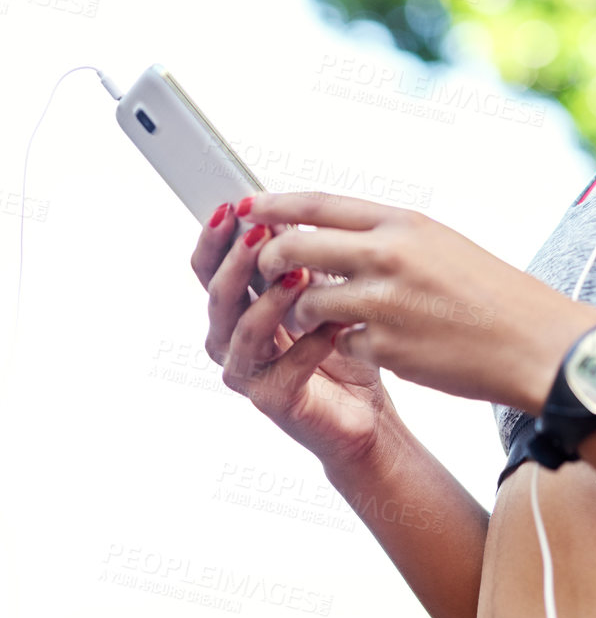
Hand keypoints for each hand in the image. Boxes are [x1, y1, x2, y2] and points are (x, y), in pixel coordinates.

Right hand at [190, 202, 395, 469]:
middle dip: (237, 261)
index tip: (230, 207)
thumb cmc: (339, 346)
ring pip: (244, 330)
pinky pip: (284, 368)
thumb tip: (284, 211)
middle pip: (219, 295)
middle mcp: (232, 338)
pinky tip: (334, 326)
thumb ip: (297, 258)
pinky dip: (310, 344)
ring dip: (270, 300)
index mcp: (237, 307)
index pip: (209, 267)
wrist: (364, 410)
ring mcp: (248, 371)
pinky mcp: (272, 400)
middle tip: (259, 233)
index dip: (214, 238)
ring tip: (299, 275)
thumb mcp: (320, 288)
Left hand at [241, 190, 595, 415]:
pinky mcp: (386, 346)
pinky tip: (367, 346)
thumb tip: (333, 236)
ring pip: (306, 300)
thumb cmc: (491, 294)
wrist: (535, 343)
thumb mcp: (440, 245)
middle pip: (295, 247)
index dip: (276, 204)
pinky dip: (343, 344)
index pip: (320, 204)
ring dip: (300, 312)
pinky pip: (338, 342)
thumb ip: (387, 238)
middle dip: (269, 261)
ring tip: (313, 317)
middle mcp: (389, 254)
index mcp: (403, 222)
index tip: (247, 207)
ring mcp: (384, 301)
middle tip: (265, 271)